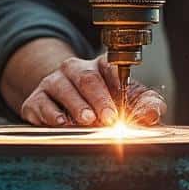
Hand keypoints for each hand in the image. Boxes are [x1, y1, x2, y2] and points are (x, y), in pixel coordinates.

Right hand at [19, 53, 165, 126]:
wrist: (61, 103)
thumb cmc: (102, 101)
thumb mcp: (127, 100)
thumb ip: (145, 104)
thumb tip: (153, 114)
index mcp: (101, 66)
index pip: (111, 67)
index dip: (118, 81)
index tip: (124, 97)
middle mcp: (75, 69)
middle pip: (87, 79)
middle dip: (99, 99)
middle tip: (108, 118)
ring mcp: (53, 82)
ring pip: (63, 88)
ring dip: (76, 105)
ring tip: (86, 120)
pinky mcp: (35, 100)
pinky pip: (40, 104)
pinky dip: (50, 114)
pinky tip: (61, 123)